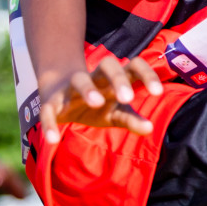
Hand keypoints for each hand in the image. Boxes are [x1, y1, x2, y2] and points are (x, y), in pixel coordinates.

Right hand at [38, 55, 164, 143]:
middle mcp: (94, 77)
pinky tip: (53, 140)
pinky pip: (48, 109)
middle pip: (108, 65)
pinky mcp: (51, 102)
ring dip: (88, 89)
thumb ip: (132, 119)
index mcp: (115, 79)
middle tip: (127, 98)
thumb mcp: (116, 113)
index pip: (134, 66)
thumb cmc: (98, 103)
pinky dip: (49, 123)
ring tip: (97, 103)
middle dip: (118, 79)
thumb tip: (150, 129)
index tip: (158, 92)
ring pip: (79, 79)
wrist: (59, 94)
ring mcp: (71, 87)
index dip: (147, 75)